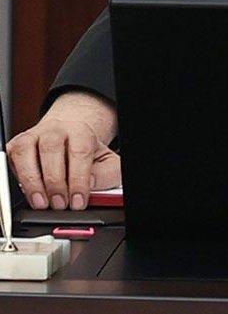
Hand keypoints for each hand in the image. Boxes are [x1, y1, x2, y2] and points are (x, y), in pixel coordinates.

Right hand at [6, 90, 119, 210]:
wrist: (68, 137)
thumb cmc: (86, 153)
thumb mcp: (107, 163)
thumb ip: (106, 174)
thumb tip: (89, 184)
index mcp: (81, 131)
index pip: (80, 152)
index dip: (78, 180)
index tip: (77, 202)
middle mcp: (56, 129)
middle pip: (51, 148)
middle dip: (55, 181)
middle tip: (60, 204)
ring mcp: (34, 135)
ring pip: (26, 152)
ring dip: (32, 181)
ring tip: (42, 203)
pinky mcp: (17, 145)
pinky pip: (12, 159)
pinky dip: (18, 177)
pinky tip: (29, 191)